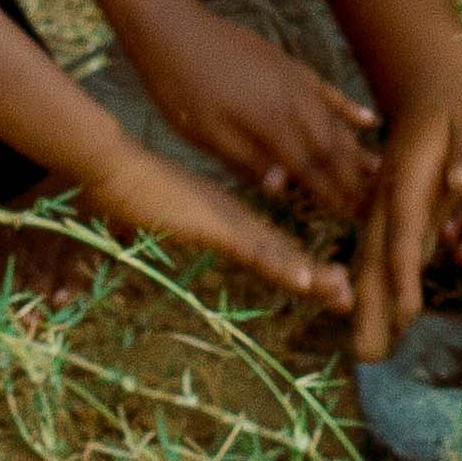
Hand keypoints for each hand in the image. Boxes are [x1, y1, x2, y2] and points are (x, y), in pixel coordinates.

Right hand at [63, 140, 349, 317]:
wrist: (112, 165)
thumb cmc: (127, 190)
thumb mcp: (157, 214)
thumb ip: (170, 223)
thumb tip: (159, 238)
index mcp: (222, 217)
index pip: (266, 246)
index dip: (296, 265)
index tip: (325, 284)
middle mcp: (233, 217)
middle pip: (281, 252)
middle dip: (316, 276)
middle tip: (349, 295)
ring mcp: (226, 221)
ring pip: (278, 253)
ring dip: (312, 276)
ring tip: (344, 293)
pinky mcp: (214, 224)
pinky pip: (254, 250)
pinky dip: (283, 266)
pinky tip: (309, 281)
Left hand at [117, 0, 377, 214]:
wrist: (173, 26)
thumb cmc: (180, 87)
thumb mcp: (204, 133)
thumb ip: (246, 161)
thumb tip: (283, 188)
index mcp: (270, 124)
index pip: (311, 169)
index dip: (335, 195)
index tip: (357, 218)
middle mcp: (293, 102)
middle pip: (332, 147)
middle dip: (355, 178)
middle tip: (378, 205)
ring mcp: (295, 80)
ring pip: (335, 121)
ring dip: (358, 149)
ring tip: (381, 172)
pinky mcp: (289, 65)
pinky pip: (327, 90)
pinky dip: (349, 107)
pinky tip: (369, 120)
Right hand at [351, 75, 461, 359]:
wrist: (431, 78)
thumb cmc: (459, 100)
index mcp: (406, 176)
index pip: (404, 233)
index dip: (405, 276)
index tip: (409, 316)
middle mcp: (390, 195)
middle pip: (376, 257)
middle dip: (370, 307)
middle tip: (367, 357)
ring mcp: (389, 204)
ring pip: (376, 260)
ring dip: (371, 304)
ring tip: (369, 350)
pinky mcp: (398, 209)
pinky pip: (388, 252)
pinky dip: (383, 285)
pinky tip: (387, 315)